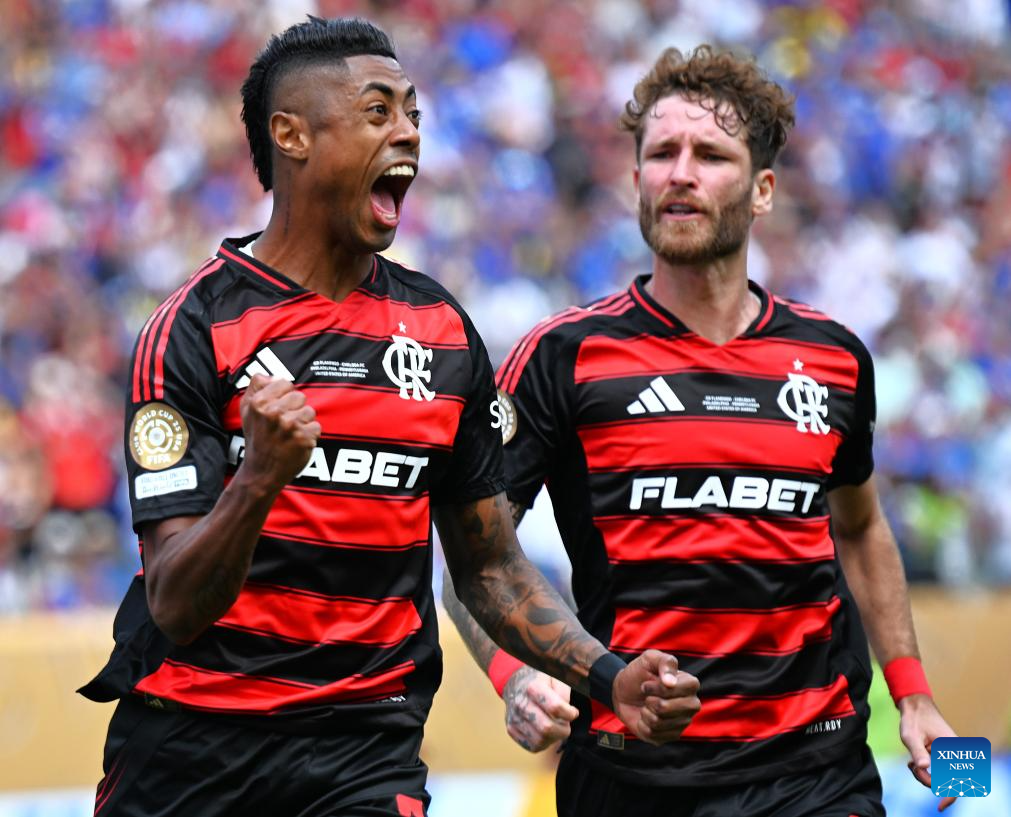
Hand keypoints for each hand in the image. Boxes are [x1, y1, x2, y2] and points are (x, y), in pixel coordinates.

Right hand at [239, 374, 319, 490]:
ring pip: (310, 411)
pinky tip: (297, 443)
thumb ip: (255, 388)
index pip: (285, 383)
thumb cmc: (257, 438)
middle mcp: (274, 413)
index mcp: (259, 403)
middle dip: (295, 409)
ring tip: (290, 435)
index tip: (278, 410)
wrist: (261, 471)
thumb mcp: (247, 411)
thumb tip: (271, 375)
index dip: (284, 396)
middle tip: (283, 425)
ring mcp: (290, 426)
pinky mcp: (304, 439)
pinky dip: (310, 436)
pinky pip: (316, 427)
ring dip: (303, 423)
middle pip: (300, 396)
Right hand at [502, 666, 577, 751]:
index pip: (555, 707)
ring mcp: (514, 717)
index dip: (569, 714)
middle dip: (563, 730)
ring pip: (540, 740)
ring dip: (554, 738)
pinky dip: (544, 743)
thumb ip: (564, 693)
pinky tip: (546, 733)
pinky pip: (532, 746)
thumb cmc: (541, 681)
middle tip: (566, 723)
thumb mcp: (557, 677)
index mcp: (533, 687)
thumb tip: (567, 712)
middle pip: (546, 728)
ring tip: (556, 727)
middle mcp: (521, 703)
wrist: (517, 682)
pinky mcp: (512, 729)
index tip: (573, 713)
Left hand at [612, 650, 700, 744]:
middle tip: (647, 696)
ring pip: (658, 722)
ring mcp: (682, 722)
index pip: (682, 689)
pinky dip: (642, 724)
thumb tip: (671, 682)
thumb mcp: (649, 659)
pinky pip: (653, 734)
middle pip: (667, 708)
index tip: (648, 683)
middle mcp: (691, 705)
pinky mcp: (671, 736)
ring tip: (646, 706)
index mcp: (690, 685)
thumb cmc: (639, 674)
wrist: (624, 693)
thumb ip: (664, 662)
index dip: (659, 687)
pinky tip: (645, 717)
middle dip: (649, 700)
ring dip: (645, 712)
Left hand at [898, 694, 957, 810]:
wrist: (916, 705)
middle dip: (929, 781)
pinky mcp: (945, 755)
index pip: (957, 779)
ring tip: (911, 764)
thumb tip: (923, 767)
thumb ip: (917, 752)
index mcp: (952, 748)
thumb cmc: (914, 718)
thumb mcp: (910, 735)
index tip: (939, 805)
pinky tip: (914, 763)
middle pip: (948, 780)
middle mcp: (956, 753)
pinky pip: (938, 770)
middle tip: (912, 768)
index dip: (951, 795)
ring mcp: (951, 754)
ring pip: (942, 776)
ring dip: (926, 776)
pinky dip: (926, 771)